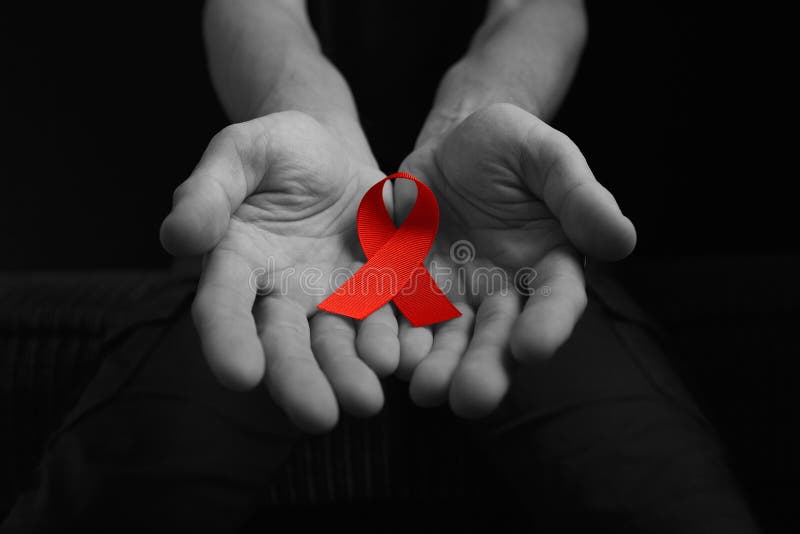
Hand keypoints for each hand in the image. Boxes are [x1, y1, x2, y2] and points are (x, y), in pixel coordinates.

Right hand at [160, 111, 398, 432]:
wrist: (335, 154)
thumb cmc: (278, 150)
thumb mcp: (241, 152)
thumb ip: (209, 190)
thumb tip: (179, 236)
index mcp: (237, 263)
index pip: (224, 307)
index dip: (228, 340)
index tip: (240, 375)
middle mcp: (282, 295)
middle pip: (285, 344)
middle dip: (298, 381)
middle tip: (318, 416)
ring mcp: (332, 299)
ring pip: (338, 345)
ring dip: (351, 374)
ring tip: (368, 399)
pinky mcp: (379, 294)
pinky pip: (390, 322)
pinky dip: (399, 342)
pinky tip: (410, 359)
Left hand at [395, 103, 635, 417]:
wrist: (449, 144)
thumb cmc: (508, 145)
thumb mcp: (545, 154)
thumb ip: (578, 194)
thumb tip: (622, 239)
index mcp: (548, 263)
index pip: (555, 299)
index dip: (547, 324)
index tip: (533, 347)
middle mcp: (503, 291)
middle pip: (498, 335)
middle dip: (486, 366)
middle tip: (471, 398)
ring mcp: (454, 293)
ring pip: (448, 338)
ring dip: (438, 365)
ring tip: (425, 389)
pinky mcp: (408, 287)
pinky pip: (399, 315)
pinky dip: (393, 337)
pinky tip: (383, 357)